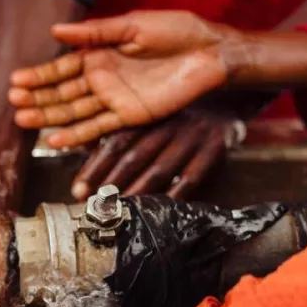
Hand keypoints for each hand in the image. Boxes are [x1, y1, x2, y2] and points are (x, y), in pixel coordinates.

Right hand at [8, 11, 236, 147]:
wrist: (212, 52)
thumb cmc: (177, 31)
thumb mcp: (132, 25)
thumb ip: (95, 33)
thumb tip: (55, 32)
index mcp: (100, 54)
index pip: (62, 68)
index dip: (39, 75)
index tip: (16, 80)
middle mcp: (102, 78)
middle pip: (63, 92)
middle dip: (38, 97)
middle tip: (13, 102)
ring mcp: (114, 99)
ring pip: (74, 111)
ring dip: (49, 117)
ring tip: (23, 120)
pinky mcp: (130, 115)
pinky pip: (98, 127)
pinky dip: (76, 135)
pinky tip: (55, 139)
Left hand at [70, 110, 244, 199]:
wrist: (229, 94)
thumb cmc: (177, 112)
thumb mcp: (149, 114)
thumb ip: (118, 131)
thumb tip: (81, 149)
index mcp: (147, 113)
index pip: (114, 142)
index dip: (94, 166)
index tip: (77, 190)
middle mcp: (167, 122)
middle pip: (134, 156)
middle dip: (111, 184)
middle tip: (95, 207)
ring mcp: (193, 134)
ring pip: (161, 168)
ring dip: (139, 192)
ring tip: (121, 212)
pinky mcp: (216, 146)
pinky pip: (194, 175)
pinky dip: (176, 194)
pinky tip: (161, 210)